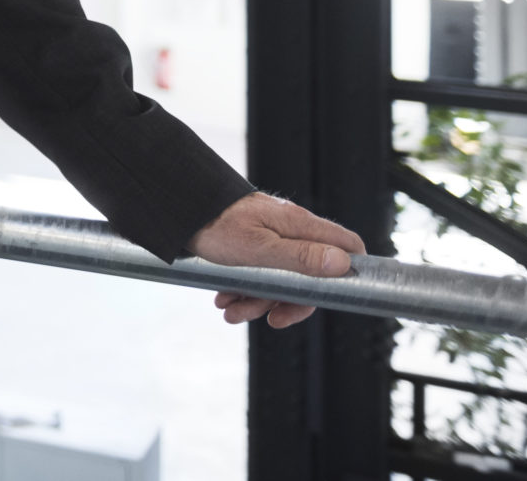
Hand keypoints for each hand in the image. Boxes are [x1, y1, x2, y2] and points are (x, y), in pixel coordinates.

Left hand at [189, 192, 366, 328]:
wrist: (176, 209)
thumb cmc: (215, 224)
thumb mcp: (259, 248)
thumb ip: (300, 257)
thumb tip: (343, 264)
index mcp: (299, 225)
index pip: (346, 245)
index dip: (350, 271)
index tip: (333, 297)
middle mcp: (289, 230)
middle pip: (310, 273)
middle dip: (290, 300)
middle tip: (270, 317)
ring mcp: (270, 236)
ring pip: (280, 277)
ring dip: (257, 300)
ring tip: (232, 312)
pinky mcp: (250, 243)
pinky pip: (257, 273)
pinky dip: (243, 290)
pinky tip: (225, 299)